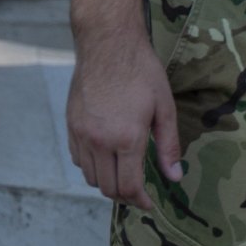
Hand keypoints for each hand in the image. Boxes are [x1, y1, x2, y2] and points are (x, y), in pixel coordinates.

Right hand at [66, 27, 181, 209]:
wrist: (107, 42)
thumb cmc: (141, 71)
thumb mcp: (164, 107)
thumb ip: (168, 147)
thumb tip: (174, 177)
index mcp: (126, 139)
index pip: (128, 187)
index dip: (140, 202)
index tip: (149, 203)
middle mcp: (100, 141)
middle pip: (107, 187)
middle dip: (125, 195)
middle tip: (138, 190)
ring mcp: (81, 133)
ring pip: (90, 176)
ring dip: (106, 181)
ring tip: (122, 173)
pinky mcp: (71, 124)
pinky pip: (77, 158)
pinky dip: (90, 165)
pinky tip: (105, 156)